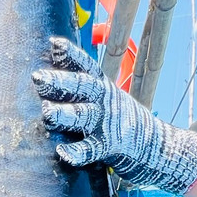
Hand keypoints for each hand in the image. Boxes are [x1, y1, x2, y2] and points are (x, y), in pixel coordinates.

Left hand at [32, 36, 196, 194]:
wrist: (158, 146)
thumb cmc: (125, 122)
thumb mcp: (110, 99)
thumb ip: (87, 90)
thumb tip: (55, 79)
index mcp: (104, 87)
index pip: (86, 66)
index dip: (70, 55)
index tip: (53, 43)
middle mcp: (105, 101)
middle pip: (82, 87)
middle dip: (60, 82)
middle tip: (38, 77)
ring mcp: (107, 123)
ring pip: (83, 115)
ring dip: (64, 114)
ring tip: (47, 112)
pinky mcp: (110, 146)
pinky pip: (91, 149)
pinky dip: (77, 152)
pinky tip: (63, 152)